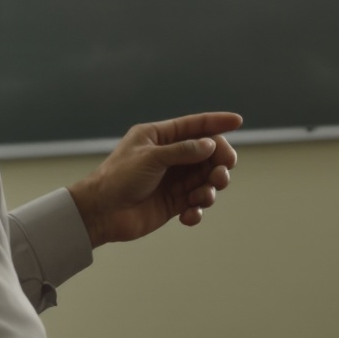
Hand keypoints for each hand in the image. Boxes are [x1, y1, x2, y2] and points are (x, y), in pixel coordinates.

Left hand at [68, 112, 242, 246]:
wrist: (100, 213)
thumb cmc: (118, 178)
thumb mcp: (151, 157)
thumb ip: (183, 150)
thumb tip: (210, 145)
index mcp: (159, 137)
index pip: (194, 126)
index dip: (216, 123)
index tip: (238, 122)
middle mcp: (169, 157)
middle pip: (207, 155)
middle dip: (218, 164)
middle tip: (221, 174)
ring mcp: (172, 180)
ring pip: (205, 180)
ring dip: (210, 188)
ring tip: (203, 197)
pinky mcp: (173, 203)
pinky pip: (195, 203)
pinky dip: (197, 210)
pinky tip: (189, 215)